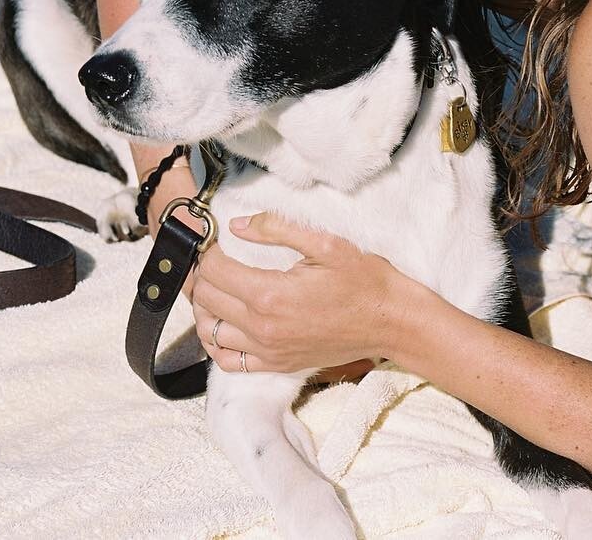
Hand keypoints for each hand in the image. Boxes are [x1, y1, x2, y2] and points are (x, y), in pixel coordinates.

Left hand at [189, 213, 403, 376]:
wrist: (389, 321)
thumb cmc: (363, 280)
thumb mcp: (325, 243)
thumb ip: (277, 229)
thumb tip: (238, 226)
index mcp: (271, 294)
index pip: (215, 272)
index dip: (208, 252)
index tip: (214, 241)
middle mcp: (263, 327)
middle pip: (207, 301)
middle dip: (203, 276)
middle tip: (213, 259)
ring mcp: (268, 351)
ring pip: (210, 333)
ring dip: (205, 309)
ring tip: (216, 288)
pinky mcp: (276, 364)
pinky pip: (229, 362)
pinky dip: (217, 343)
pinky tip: (225, 324)